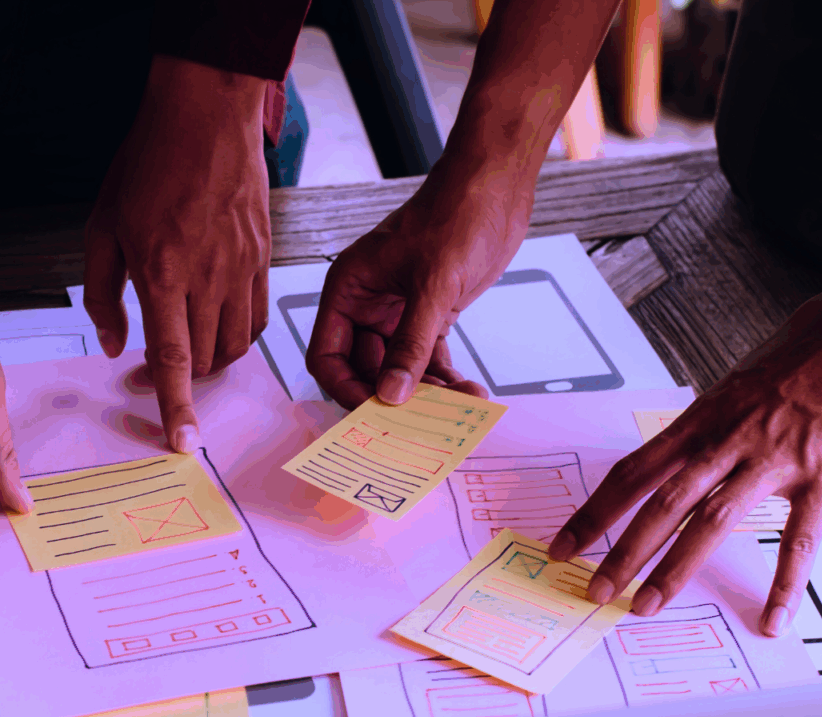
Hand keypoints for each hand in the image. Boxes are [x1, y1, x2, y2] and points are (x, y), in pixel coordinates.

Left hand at [84, 55, 270, 452]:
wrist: (205, 113)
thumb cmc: (147, 163)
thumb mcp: (102, 227)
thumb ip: (103, 293)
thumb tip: (112, 345)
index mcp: (163, 271)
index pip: (172, 358)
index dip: (176, 406)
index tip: (183, 443)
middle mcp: (208, 276)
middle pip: (205, 358)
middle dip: (182, 382)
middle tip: (152, 373)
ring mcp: (242, 267)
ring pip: (234, 344)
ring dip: (210, 360)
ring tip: (185, 348)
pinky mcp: (263, 256)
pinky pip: (257, 317)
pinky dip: (237, 335)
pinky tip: (216, 325)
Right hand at [305, 165, 533, 407]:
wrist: (493, 190)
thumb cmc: (453, 217)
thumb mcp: (432, 286)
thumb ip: (410, 345)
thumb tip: (391, 396)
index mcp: (348, 291)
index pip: (328, 356)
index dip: (346, 389)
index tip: (376, 413)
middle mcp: (366, 306)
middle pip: (364, 370)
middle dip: (392, 397)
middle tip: (422, 423)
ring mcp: (398, 313)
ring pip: (400, 369)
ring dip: (426, 392)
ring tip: (457, 406)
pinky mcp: (430, 315)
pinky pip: (428, 359)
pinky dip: (445, 378)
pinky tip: (468, 392)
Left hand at [548, 243, 821, 635]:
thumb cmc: (812, 345)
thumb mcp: (741, 381)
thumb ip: (714, 422)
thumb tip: (689, 452)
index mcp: (704, 417)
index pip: (633, 471)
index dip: (595, 511)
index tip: (565, 542)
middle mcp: (729, 439)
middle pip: (660, 503)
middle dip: (621, 551)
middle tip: (594, 590)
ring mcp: (774, 458)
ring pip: (711, 521)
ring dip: (674, 568)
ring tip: (646, 605)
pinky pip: (800, 539)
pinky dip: (785, 584)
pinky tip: (770, 617)